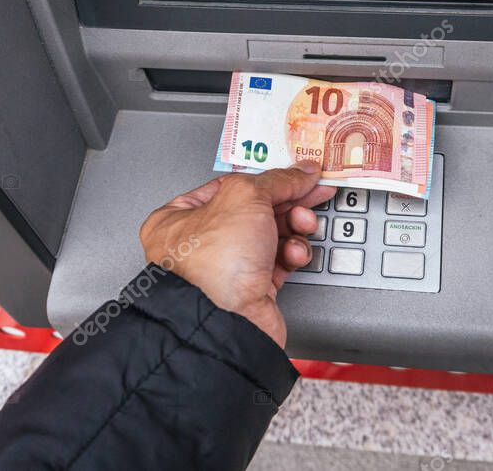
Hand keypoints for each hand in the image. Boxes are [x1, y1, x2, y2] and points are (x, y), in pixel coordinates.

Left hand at [139, 162, 334, 347]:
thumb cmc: (215, 264)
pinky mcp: (250, 289)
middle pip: (254, 209)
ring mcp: (225, 268)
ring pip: (271, 235)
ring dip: (294, 227)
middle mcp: (198, 244)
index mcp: (179, 217)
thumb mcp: (247, 197)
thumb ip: (277, 180)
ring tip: (303, 224)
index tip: (296, 172)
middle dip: (288, 202)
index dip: (267, 176)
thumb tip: (300, 171)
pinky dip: (292, 254)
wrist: (228, 322)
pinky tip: (295, 253)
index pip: (230, 185)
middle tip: (313, 192)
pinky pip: (278, 261)